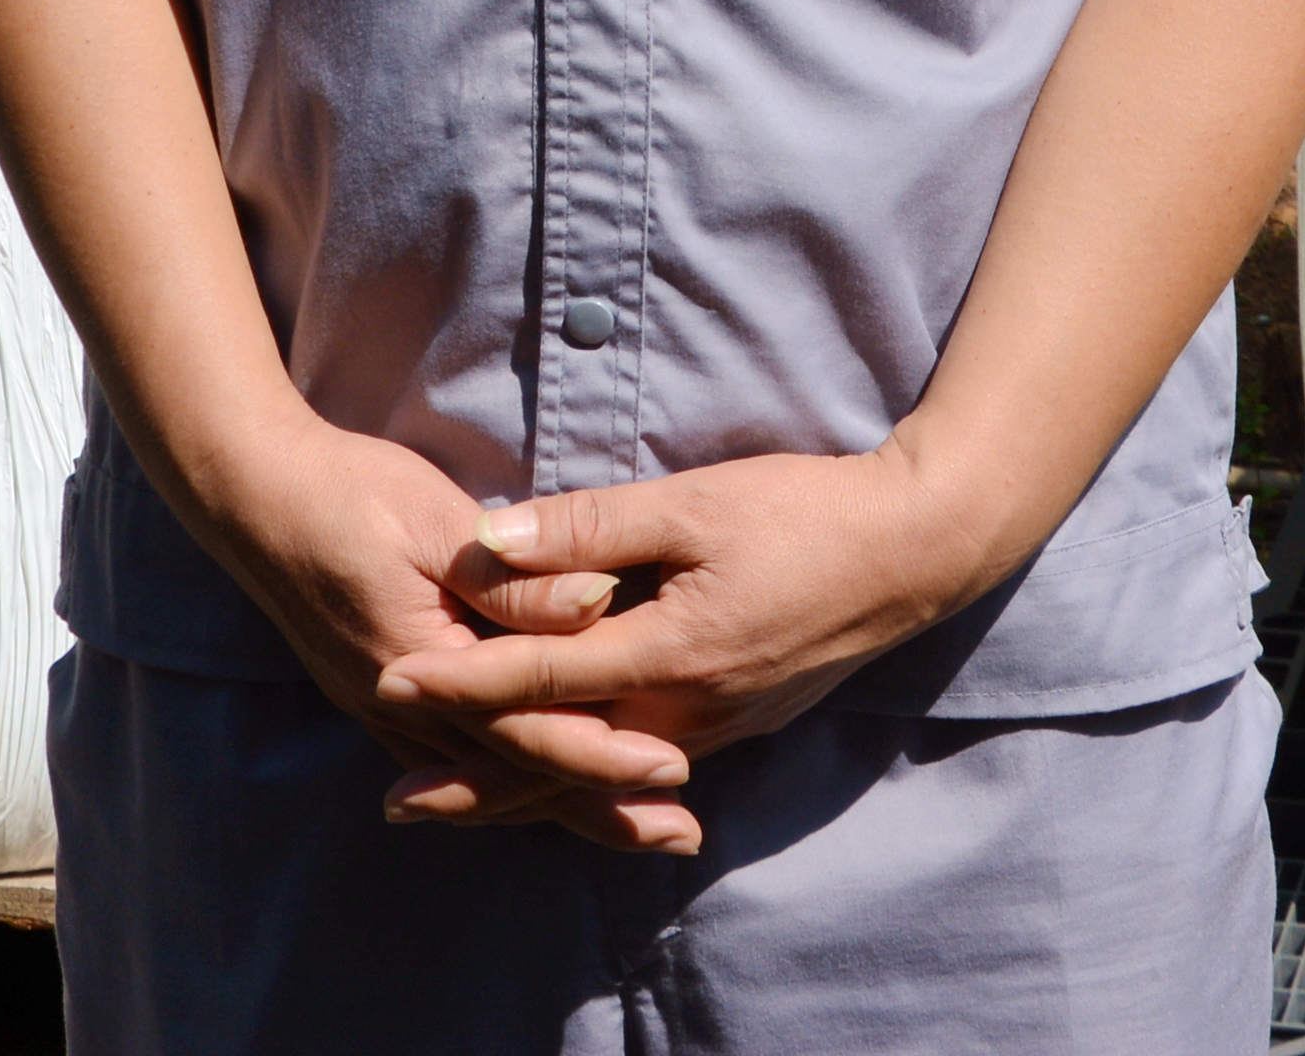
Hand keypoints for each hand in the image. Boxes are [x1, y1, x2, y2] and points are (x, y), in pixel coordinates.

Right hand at [177, 410, 708, 852]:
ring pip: (490, 778)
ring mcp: (388, 710)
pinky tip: (553, 790)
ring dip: (566, 804)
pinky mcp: (384, 696)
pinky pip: (461, 758)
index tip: (674, 769)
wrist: (254, 495)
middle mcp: (403, 708)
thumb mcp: (437, 524)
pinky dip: (515, 780)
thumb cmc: (349, 494)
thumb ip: (516, 580)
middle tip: (680, 834)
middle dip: (600, 807)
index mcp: (421, 668)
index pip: (527, 732)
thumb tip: (597, 605)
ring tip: (639, 825)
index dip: (604, 755)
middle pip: (516, 776)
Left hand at [365, 447, 1000, 785]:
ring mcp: (717, 728)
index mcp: (668, 657)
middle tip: (394, 800)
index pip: (538, 682)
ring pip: (600, 771)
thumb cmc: (806, 513)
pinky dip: (586, 772)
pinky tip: (560, 770)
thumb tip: (492, 539)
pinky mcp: (738, 722)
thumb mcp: (694, 504)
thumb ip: (591, 528)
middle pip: (560, 760)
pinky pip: (641, 762)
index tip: (388, 677)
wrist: (915, 554)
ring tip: (455, 796)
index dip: (458, 682)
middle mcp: (687, 715)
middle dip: (475, 779)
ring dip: (525, 783)